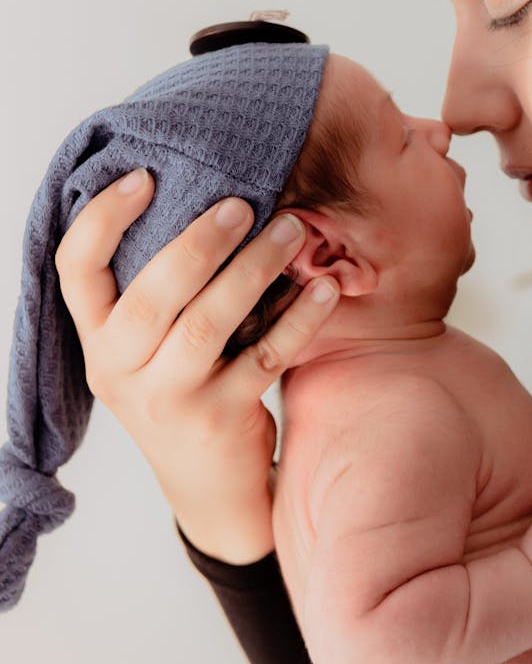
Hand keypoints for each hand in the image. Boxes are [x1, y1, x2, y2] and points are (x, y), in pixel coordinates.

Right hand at [55, 168, 339, 563]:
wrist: (206, 487)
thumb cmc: (179, 391)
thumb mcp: (146, 349)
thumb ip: (156, 291)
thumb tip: (209, 196)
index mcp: (97, 341)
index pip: (75, 270)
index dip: (102, 218)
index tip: (145, 176)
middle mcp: (120, 371)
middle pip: (150, 297)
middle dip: (198, 243)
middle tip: (243, 204)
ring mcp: (169, 401)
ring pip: (207, 325)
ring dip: (254, 270)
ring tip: (291, 229)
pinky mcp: (220, 420)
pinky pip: (266, 357)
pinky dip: (299, 317)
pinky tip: (323, 287)